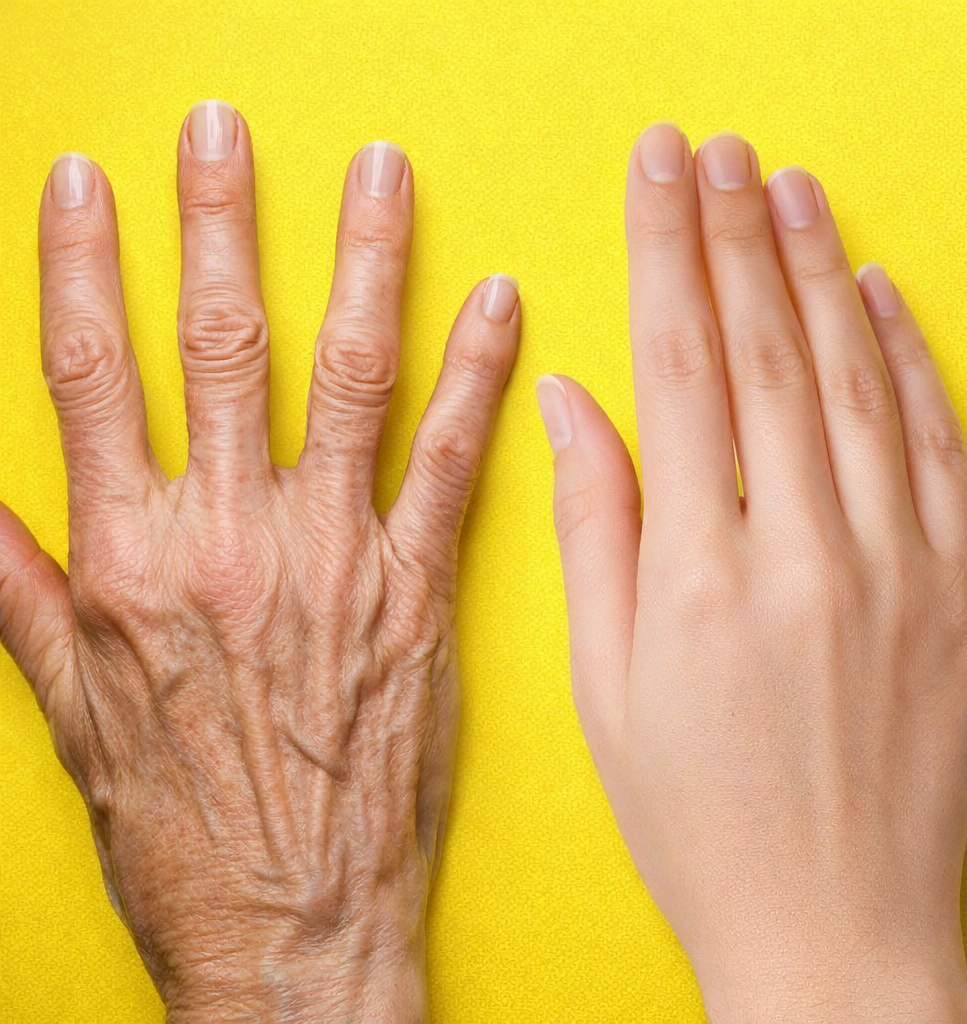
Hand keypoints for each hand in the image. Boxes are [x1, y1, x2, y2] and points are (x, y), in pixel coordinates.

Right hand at [0, 102, 519, 1021]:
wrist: (295, 932)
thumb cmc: (186, 841)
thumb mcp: (74, 724)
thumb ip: (27, 603)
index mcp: (128, 562)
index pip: (88, 375)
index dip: (82, 265)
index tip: (86, 178)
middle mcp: (229, 542)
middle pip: (218, 348)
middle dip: (219, 225)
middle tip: (226, 129)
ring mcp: (335, 561)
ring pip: (351, 379)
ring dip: (365, 264)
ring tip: (379, 172)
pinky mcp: (422, 595)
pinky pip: (458, 465)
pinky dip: (483, 377)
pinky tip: (503, 303)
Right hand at [539, 125, 966, 1022]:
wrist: (836, 934)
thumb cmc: (701, 825)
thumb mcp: (606, 689)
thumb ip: (594, 529)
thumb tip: (573, 397)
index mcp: (699, 577)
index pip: (680, 369)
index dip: (665, 251)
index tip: (658, 169)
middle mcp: (806, 554)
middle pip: (770, 352)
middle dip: (734, 233)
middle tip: (718, 149)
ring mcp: (900, 569)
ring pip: (859, 379)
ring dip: (821, 270)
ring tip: (791, 188)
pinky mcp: (960, 594)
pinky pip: (941, 447)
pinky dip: (912, 361)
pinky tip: (880, 294)